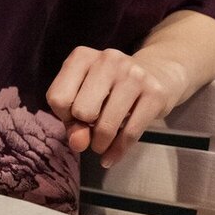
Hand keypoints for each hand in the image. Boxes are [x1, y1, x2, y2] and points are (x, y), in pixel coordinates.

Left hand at [45, 47, 187, 168]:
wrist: (157, 73)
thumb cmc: (111, 88)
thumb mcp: (84, 96)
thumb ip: (72, 120)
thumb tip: (79, 144)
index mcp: (81, 57)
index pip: (57, 98)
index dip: (63, 115)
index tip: (75, 116)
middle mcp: (107, 60)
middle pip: (81, 111)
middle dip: (83, 128)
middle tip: (91, 128)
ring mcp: (133, 75)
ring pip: (105, 125)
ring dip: (99, 143)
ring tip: (100, 144)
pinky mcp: (155, 93)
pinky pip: (130, 133)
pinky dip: (117, 151)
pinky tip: (111, 158)